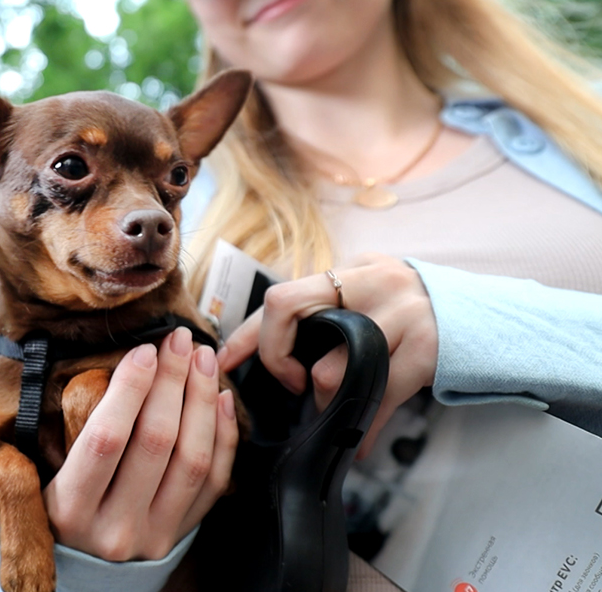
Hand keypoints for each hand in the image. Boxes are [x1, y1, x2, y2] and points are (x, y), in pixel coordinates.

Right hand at [0, 327, 238, 561]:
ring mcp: (154, 535)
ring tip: (201, 356)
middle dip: (172, 381)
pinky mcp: (183, 534)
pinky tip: (219, 394)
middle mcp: (114, 530)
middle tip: (178, 339)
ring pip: (193, 458)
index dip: (129, 389)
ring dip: (201, 399)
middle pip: (156, 442)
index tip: (143, 349)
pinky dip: (223, 433)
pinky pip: (215, 481)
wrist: (82, 579)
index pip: (105, 440)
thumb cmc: (37, 522)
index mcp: (67, 513)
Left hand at [216, 253, 437, 456]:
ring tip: (337, 404)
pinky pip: (375, 398)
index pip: (281, 295)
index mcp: (351, 269)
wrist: (485, 318)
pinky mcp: (425, 350)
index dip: (247, 332)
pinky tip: (360, 441)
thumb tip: (261, 345)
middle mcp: (372, 281)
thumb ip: (323, 313)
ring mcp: (399, 314)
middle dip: (274, 356)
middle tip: (291, 381)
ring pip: (328, 368)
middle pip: (287, 308)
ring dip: (324, 399)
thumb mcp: (368, 297)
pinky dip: (364, 425)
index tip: (224, 360)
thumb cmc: (411, 312)